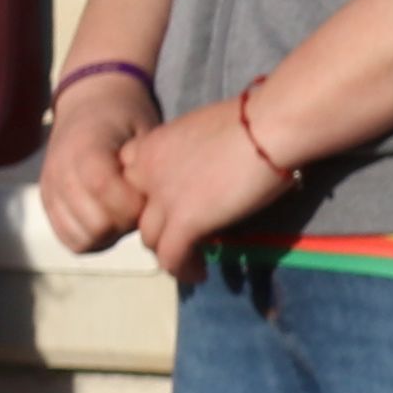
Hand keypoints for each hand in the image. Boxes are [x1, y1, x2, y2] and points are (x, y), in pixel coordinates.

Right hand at [39, 78, 156, 250]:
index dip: (132, 203)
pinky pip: (70, 239)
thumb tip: (160, 202)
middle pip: (94, 223)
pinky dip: (93, 238)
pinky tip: (110, 220)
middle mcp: (60, 171)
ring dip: (110, 234)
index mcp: (85, 147)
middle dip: (125, 222)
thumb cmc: (125, 115)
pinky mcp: (48, 205)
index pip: (103, 188)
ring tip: (125, 213)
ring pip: (82, 238)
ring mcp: (50, 190)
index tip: (151, 197)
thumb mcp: (142, 128)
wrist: (90, 103)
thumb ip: (146, 164)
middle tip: (141, 206)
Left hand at [117, 94, 299, 276]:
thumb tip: (205, 168)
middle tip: (180, 233)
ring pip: (150, 239)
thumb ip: (191, 152)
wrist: (267, 128)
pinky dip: (183, 270)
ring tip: (192, 258)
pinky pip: (172, 258)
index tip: (167, 203)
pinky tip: (200, 273)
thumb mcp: (204, 130)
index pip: (126, 178)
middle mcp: (147, 172)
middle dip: (156, 225)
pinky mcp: (184, 222)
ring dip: (169, 251)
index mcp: (152, 145)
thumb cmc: (251, 119)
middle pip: (135, 211)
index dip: (144, 195)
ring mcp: (163, 199)